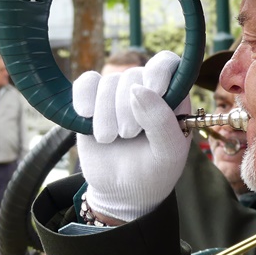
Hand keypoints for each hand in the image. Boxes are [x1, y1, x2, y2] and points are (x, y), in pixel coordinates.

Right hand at [73, 51, 190, 222]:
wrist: (122, 192)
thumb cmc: (154, 172)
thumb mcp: (168, 153)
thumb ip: (161, 121)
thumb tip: (138, 89)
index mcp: (172, 97)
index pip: (167, 63)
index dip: (159, 70)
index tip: (154, 89)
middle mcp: (145, 90)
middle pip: (133, 74)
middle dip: (127, 107)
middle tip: (129, 134)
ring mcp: (116, 95)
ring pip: (107, 82)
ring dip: (105, 113)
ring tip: (109, 138)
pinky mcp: (91, 102)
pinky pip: (85, 83)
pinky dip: (83, 98)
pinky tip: (86, 116)